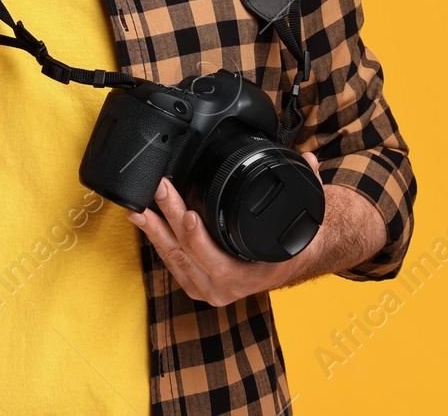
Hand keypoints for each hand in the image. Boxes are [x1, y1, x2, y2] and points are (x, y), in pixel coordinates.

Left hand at [127, 152, 322, 306]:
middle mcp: (222, 288)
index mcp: (246, 277)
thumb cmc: (289, 245)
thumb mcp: (302, 220)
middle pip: (185, 252)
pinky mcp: (193, 283)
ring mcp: (204, 288)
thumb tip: (309, 159)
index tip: (187, 213)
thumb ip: (308, 187)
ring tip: (138, 206)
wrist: (289, 268)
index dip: (196, 237)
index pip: (213, 259)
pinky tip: (144, 220)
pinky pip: (170, 262)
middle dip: (168, 218)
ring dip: (153, 230)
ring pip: (172, 258)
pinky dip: (156, 239)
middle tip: (160, 190)